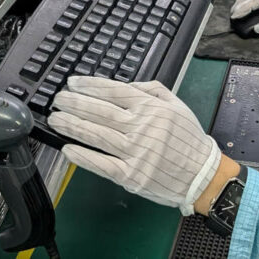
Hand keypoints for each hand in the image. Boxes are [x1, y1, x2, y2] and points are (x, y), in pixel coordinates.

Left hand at [49, 77, 220, 215]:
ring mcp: (134, 153)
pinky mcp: (131, 176)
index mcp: (151, 108)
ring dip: (72, 126)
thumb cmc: (189, 140)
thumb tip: (126, 85)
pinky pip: (102, 164)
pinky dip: (83, 156)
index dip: (90, 86)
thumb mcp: (177, 105)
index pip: (114, 92)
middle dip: (75, 103)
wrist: (202, 175)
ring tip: (56, 119)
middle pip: (100, 112)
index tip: (73, 83)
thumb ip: (152, 90)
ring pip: (97, 135)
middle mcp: (141, 128)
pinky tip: (67, 148)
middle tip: (58, 99)